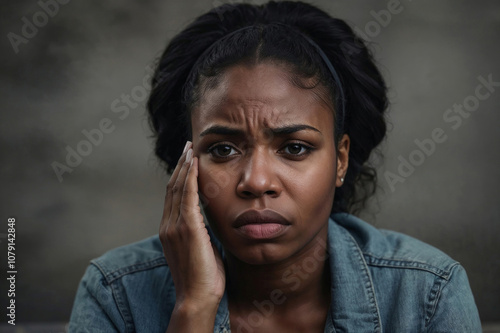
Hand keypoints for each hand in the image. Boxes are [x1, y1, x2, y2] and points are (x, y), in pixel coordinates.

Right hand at [159, 141, 225, 309]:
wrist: (197, 297)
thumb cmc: (203, 277)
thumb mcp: (200, 249)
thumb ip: (201, 232)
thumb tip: (210, 220)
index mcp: (169, 230)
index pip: (173, 196)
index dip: (179, 176)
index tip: (188, 160)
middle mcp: (168, 225)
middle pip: (172, 187)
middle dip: (181, 165)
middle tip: (188, 147)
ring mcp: (174, 227)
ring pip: (177, 188)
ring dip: (185, 166)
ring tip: (191, 149)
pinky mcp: (187, 229)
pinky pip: (187, 197)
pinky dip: (190, 178)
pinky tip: (195, 164)